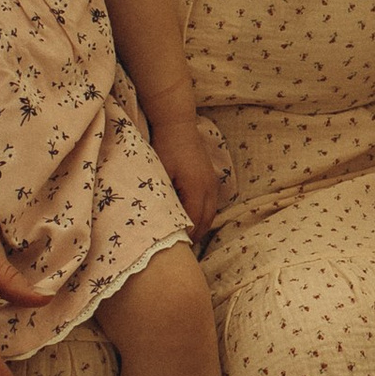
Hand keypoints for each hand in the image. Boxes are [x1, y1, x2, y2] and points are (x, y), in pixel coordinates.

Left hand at [151, 106, 223, 238]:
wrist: (177, 125)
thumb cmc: (165, 148)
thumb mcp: (161, 175)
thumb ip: (165, 199)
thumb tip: (164, 222)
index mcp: (196, 189)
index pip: (193, 222)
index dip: (184, 237)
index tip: (173, 249)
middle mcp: (209, 188)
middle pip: (206, 221)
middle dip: (195, 236)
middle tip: (180, 250)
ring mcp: (213, 183)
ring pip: (211, 214)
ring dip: (201, 227)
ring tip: (187, 239)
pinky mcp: (212, 179)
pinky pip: (212, 204)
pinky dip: (204, 215)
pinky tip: (193, 220)